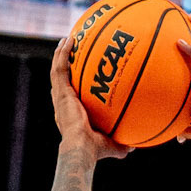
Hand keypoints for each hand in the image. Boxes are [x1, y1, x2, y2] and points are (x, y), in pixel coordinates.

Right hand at [50, 34, 128, 159]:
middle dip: (63, 65)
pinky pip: (60, 68)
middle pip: (60, 80)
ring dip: (61, 54)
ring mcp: (60, 97)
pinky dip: (63, 53)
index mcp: (70, 114)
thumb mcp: (110, 146)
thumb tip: (133, 147)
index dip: (68, 86)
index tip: (74, 76)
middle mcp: (62, 104)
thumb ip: (120, 145)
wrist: (81, 148)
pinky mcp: (61, 92)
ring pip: (57, 70)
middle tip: (68, 52)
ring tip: (67, 40)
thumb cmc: (94, 150)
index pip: (67, 96)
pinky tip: (69, 40)